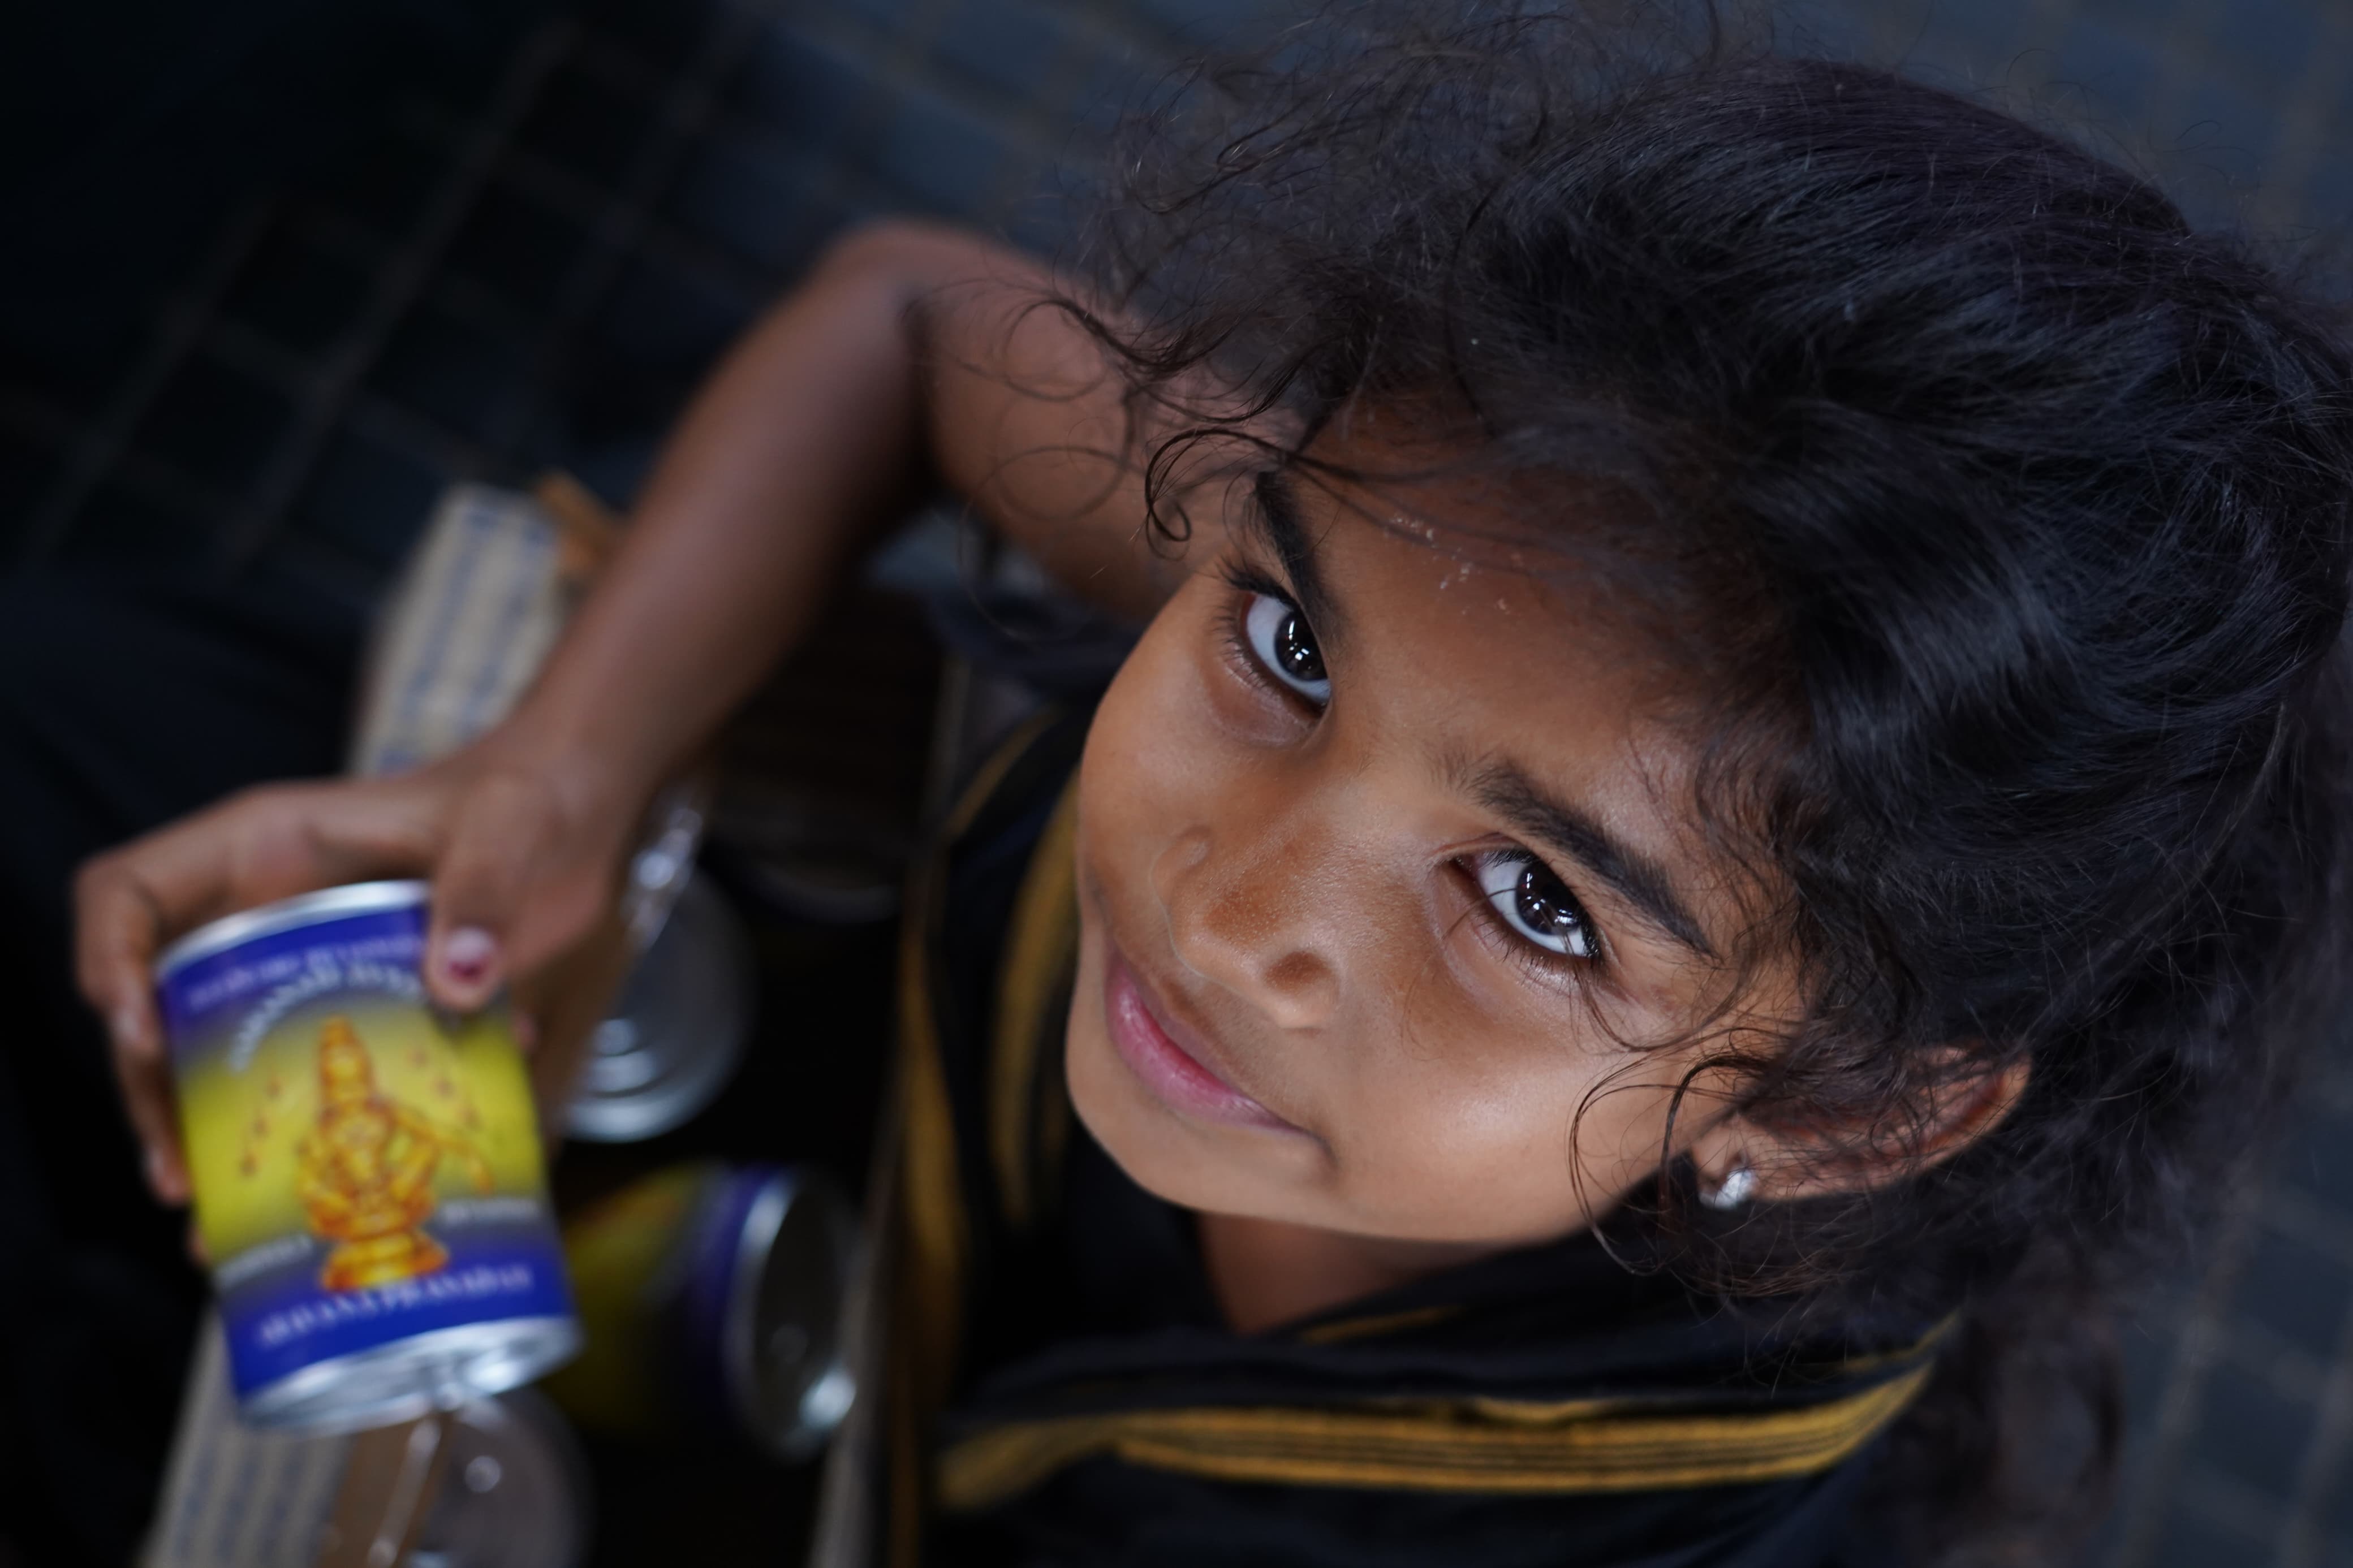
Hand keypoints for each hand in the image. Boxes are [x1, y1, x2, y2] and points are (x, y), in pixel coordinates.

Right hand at [73, 747, 636, 1205]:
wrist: (580, 810)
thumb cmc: (530, 792)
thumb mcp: (507, 827)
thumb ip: (485, 889)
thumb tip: (459, 982)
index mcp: (266, 847)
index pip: (129, 894)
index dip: (112, 962)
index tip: (147, 1038)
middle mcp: (263, 908)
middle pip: (155, 999)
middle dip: (150, 1087)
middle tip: (177, 1174)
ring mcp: (301, 959)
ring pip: (211, 1047)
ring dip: (202, 1125)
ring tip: (209, 1208)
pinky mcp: (354, 1003)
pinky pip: (297, 1069)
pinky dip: (293, 1128)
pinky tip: (298, 1196)